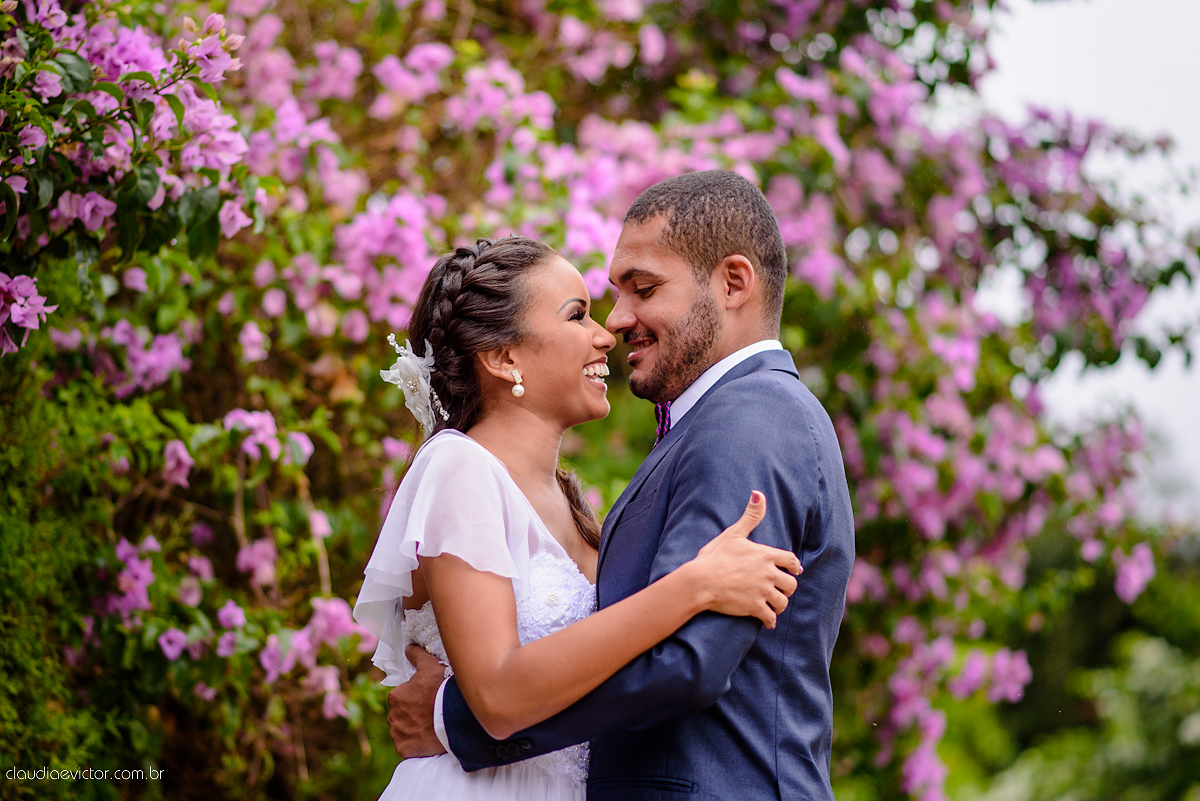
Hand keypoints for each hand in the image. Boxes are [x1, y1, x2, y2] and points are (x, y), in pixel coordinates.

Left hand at [386, 644, 448, 758]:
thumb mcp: (431, 667)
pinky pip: (407, 747)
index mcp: (396, 696)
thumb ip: (417, 655)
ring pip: (403, 731)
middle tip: (430, 714)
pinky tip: (428, 738)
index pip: (402, 698)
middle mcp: (392, 715)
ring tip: (430, 727)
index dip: (415, 699)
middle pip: (401, 715)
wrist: (454, 717)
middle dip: (411, 715)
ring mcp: (398, 734)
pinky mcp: (404, 749)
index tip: (428, 700)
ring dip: (412, 729)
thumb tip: (408, 647)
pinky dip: (415, 744)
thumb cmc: (442, 689)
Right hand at [691, 491, 801, 628]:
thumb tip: (758, 493)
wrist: (700, 581)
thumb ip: (750, 516)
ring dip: (779, 605)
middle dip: (787, 588)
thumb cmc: (714, 557)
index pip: (791, 561)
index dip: (794, 567)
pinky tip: (767, 621)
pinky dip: (770, 621)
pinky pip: (770, 618)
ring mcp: (762, 591)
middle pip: (791, 584)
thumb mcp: (733, 534)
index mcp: (765, 555)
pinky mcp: (755, 608)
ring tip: (773, 607)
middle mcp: (768, 573)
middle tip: (780, 591)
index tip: (795, 571)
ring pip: (782, 602)